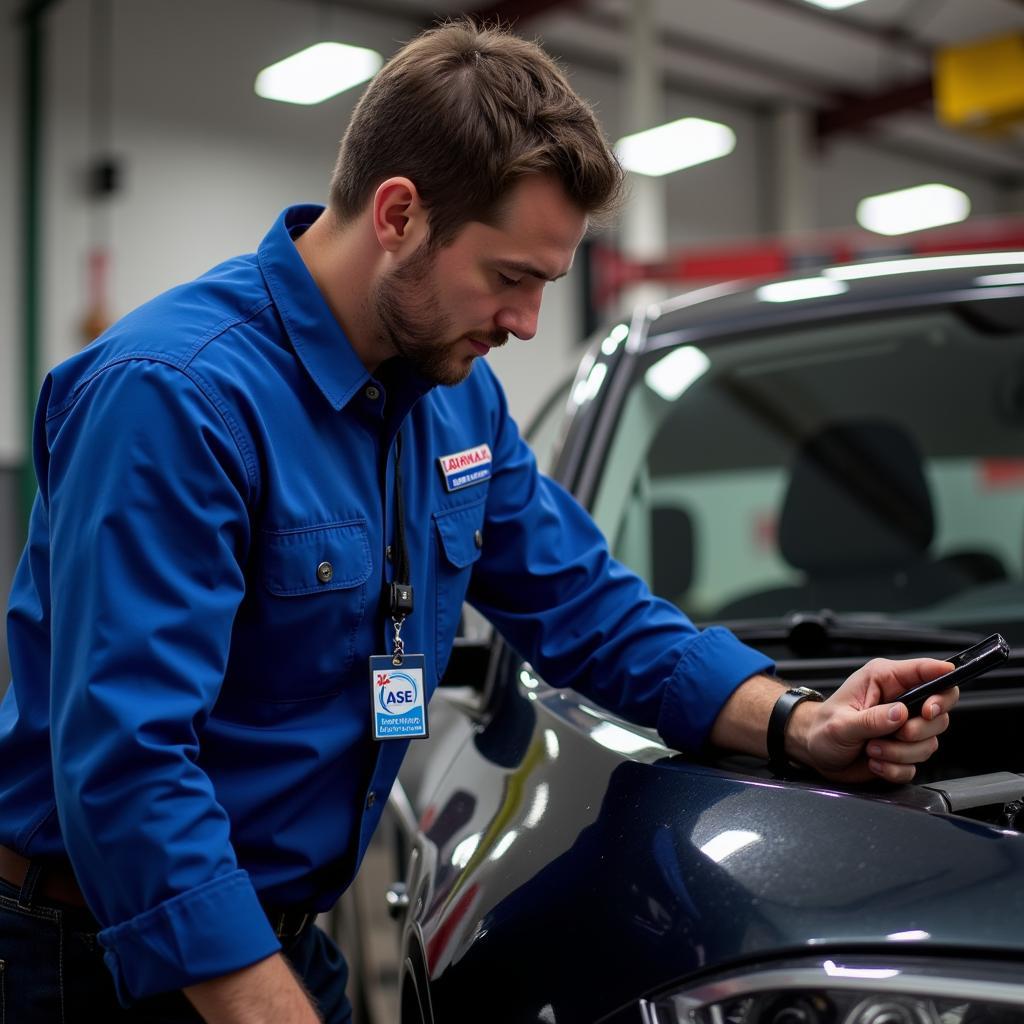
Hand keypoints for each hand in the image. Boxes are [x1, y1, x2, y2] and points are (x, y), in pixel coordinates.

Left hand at [795, 657, 957, 783]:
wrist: (814, 751)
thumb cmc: (822, 727)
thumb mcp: (841, 723)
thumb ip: (871, 718)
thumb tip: (901, 714)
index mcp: (884, 680)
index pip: (928, 672)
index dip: (941, 686)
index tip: (930, 708)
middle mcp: (899, 700)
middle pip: (939, 714)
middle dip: (918, 730)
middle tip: (895, 734)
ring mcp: (904, 728)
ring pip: (929, 743)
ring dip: (899, 752)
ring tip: (871, 748)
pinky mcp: (904, 751)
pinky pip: (916, 765)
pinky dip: (895, 768)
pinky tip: (874, 762)